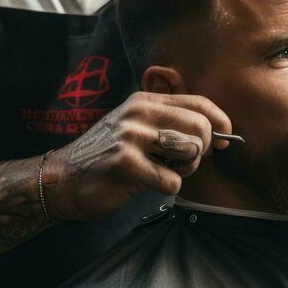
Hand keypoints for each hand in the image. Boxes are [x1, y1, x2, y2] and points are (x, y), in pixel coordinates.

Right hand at [43, 91, 232, 220]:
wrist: (63, 178)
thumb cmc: (108, 156)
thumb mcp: (137, 127)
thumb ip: (171, 123)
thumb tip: (217, 133)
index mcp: (145, 100)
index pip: (198, 103)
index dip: (220, 122)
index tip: (223, 141)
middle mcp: (139, 112)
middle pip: (200, 127)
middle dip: (202, 150)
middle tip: (185, 162)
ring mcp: (131, 136)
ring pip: (190, 151)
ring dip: (185, 169)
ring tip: (164, 170)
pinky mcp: (125, 163)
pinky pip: (172, 180)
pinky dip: (167, 187)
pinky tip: (149, 183)